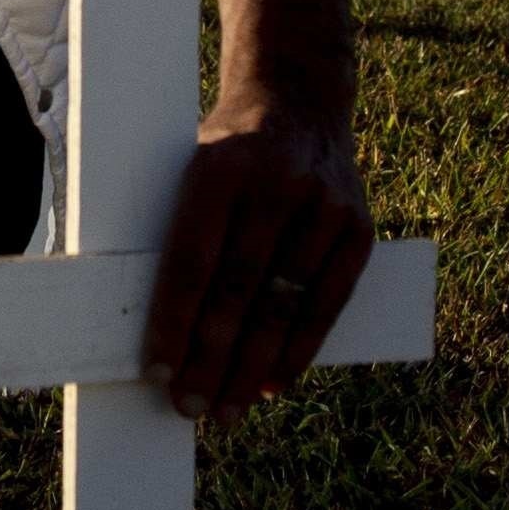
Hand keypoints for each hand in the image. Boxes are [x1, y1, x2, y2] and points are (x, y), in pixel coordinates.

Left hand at [140, 91, 373, 424]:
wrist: (299, 100)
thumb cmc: (228, 152)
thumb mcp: (190, 168)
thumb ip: (178, 232)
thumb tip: (150, 326)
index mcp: (219, 168)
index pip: (192, 261)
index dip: (173, 323)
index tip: (157, 373)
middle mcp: (275, 185)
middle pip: (238, 291)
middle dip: (211, 358)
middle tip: (190, 407)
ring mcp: (323, 206)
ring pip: (283, 305)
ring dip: (252, 368)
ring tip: (226, 410)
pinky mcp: (358, 227)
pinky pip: (327, 303)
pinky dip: (299, 350)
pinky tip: (272, 383)